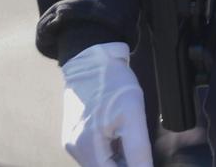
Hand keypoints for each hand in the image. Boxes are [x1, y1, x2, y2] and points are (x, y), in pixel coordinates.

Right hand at [60, 41, 152, 166]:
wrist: (91, 59)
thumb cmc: (113, 84)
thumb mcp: (133, 115)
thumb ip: (138, 149)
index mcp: (88, 148)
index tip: (144, 162)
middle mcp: (75, 150)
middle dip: (124, 163)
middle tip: (141, 154)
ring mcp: (72, 142)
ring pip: (99, 162)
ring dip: (117, 159)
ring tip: (131, 142)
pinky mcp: (72, 134)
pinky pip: (93, 152)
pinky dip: (109, 150)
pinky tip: (120, 136)